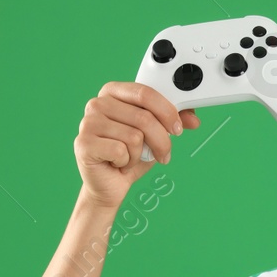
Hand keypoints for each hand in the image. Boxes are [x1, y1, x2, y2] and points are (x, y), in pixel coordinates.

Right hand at [74, 82, 200, 207]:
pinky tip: (118, 163)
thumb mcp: (156, 134)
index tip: (178, 128)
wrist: (110, 184)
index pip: (145, 93)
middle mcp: (97, 104)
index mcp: (113, 92)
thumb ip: (173, 120)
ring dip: (141, 154)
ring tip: (131, 157)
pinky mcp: (84, 143)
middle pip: (144, 117)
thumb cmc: (130, 154)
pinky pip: (120, 151)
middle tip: (163, 153)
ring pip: (135, 136)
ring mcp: (88, 123)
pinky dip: (127, 162)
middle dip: (161, 140)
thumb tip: (193, 119)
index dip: (167, 110)